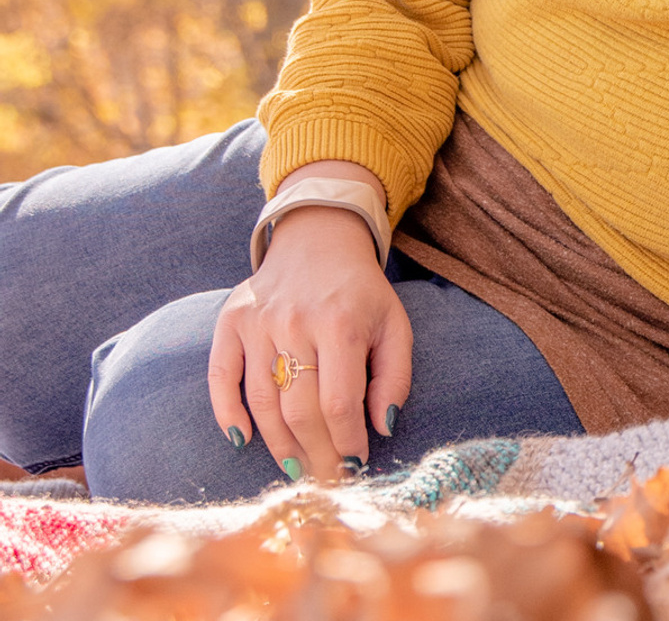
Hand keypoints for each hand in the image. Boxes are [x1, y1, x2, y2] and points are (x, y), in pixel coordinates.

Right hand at [208, 172, 411, 483]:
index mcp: (341, 323)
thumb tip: (382, 428)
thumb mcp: (394, 325)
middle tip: (325, 482)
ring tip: (296, 470)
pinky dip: (228, 413)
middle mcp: (296, 322)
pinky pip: (220, 377)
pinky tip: (244, 440)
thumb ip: (395, 376)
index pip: (339, 402)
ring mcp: (259, 322)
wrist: (319, 239)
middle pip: (298, 410)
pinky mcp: (230, 321)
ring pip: (261, 401)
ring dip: (278, 445)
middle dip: (314, 455)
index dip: (346, 442)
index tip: (356, 464)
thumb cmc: (361, 293)